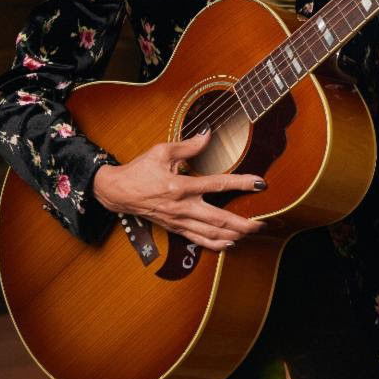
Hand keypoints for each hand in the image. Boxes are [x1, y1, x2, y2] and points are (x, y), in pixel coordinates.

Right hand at [92, 130, 265, 251]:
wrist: (116, 192)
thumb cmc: (139, 171)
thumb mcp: (161, 152)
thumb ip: (188, 146)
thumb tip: (208, 134)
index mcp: (181, 186)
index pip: (218, 184)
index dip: (241, 183)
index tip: (260, 183)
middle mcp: (182, 207)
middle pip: (219, 218)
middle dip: (243, 223)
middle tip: (262, 224)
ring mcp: (178, 221)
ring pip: (210, 233)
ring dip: (233, 235)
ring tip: (252, 233)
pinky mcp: (174, 228)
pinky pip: (197, 240)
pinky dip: (214, 244)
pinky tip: (229, 244)